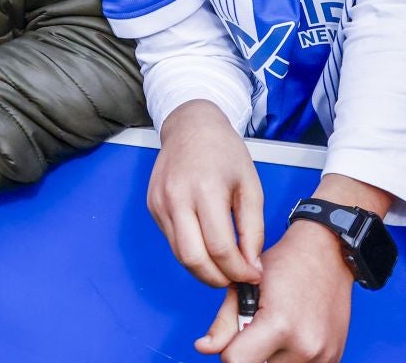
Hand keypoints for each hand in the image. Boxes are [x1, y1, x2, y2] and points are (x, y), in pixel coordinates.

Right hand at [148, 101, 264, 289]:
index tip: (253, 275)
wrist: (190, 126)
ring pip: (179, 255)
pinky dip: (191, 252)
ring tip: (224, 267)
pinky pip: (172, 241)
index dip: (239, 270)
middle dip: (217, 279)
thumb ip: (253, 229)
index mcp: (205, 189)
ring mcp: (159, 203)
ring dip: (203, 270)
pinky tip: (206, 246)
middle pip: (193, 259)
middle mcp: (176, 197)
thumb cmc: (225, 153)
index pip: (220, 248)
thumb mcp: (251, 186)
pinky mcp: (152, 206)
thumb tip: (251, 267)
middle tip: (236, 279)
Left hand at [199, 218, 355, 361]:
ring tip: (275, 330)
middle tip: (256, 329)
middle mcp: (304, 347)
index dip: (227, 351)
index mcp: (279, 325)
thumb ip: (223, 323)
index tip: (232, 339)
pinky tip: (291, 336)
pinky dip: (288, 358)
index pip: (235, 361)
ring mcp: (322, 356)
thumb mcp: (245, 286)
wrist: (328, 257)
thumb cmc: (285, 265)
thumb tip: (203, 348)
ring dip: (269, 357)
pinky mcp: (333, 359)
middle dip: (250, 353)